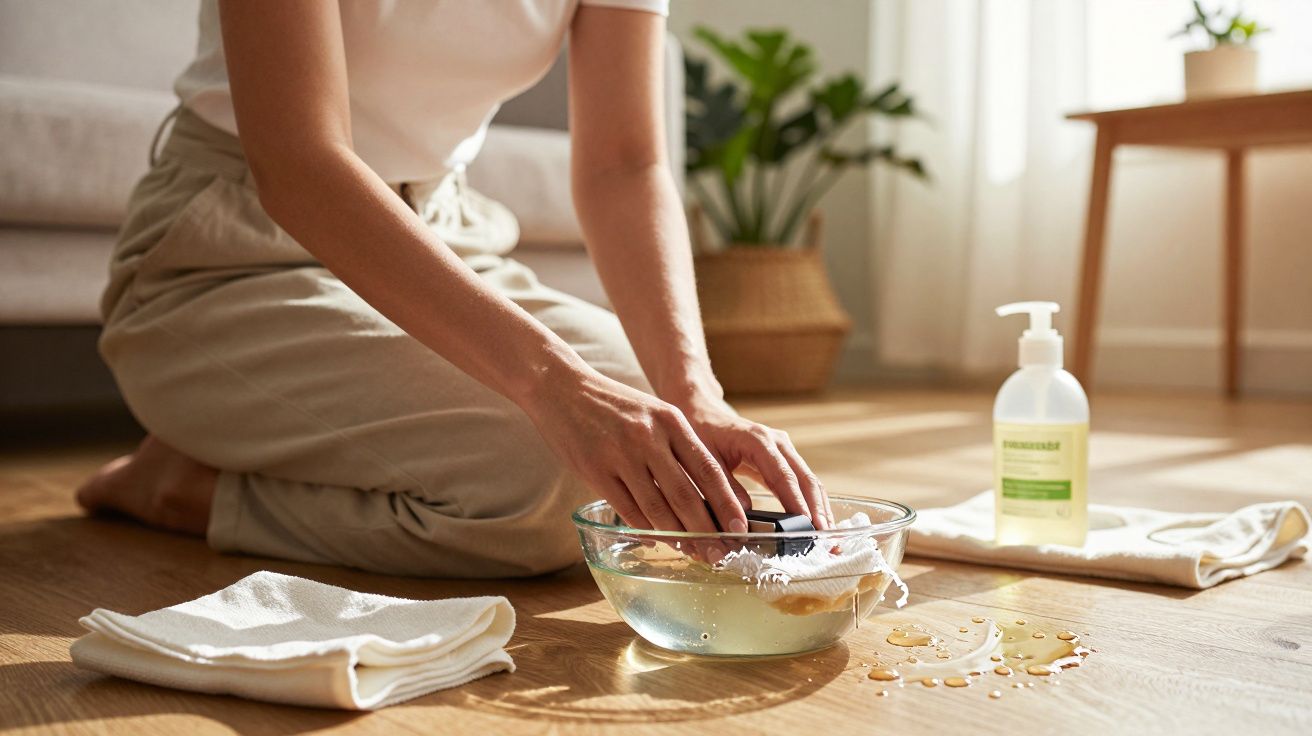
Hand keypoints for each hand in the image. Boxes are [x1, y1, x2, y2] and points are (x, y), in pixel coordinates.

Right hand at [521, 366, 747, 532]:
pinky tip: (657, 541)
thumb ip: (678, 447)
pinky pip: (627, 510)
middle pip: (686, 495)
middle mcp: (648, 438)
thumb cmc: (614, 404)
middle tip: (721, 554)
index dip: (727, 504)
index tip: (741, 528)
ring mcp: (620, 456)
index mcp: (670, 421)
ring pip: (657, 508)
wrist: (560, 386)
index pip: (708, 470)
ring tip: (694, 553)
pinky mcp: (595, 471)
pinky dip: (646, 530)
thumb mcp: (654, 413)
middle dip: (707, 531)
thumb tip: (706, 494)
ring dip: (678, 537)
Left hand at [679, 397, 833, 529]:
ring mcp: (784, 449)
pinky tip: (817, 524)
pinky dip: (812, 504)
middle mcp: (778, 442)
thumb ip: (723, 488)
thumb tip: (742, 520)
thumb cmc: (701, 435)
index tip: (808, 526)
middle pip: (806, 479)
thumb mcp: (704, 460)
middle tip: (825, 540)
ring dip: (820, 510)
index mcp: (759, 440)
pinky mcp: (784, 459)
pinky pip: (803, 483)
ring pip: (809, 482)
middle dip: (818, 511)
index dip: (798, 503)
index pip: (784, 476)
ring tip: (827, 539)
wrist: (703, 414)